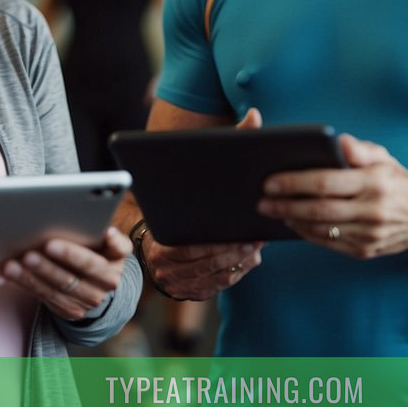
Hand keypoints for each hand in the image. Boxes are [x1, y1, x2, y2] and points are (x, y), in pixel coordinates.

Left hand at [2, 228, 131, 320]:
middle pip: (86, 268)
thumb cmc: (89, 249)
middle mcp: (109, 280)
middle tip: (42, 247)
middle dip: (63, 257)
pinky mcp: (71, 310)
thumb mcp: (98, 239)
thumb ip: (93, 227)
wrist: (91, 284)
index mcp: (117, 256)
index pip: (119, 247)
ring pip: (61, 286)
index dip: (113, 241)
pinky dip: (26, 283)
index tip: (106, 232)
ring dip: (36, 274)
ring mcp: (91, 298)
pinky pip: (46, 296)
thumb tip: (79, 216)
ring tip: (17, 262)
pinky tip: (11, 272)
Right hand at [137, 105, 264, 299]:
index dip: (216, 244)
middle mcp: (163, 262)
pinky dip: (234, 273)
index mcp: (159, 237)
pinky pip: (215, 285)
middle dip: (233, 252)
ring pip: (213, 276)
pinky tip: (249, 259)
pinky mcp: (188, 289)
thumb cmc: (180, 193)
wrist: (150, 225)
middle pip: (205, 262)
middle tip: (256, 240)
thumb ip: (228, 140)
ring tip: (256, 248)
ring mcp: (176, 279)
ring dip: (237, 263)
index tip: (243, 235)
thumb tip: (255, 117)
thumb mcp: (195, 168)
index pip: (188, 248)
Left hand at [257, 133, 407, 258]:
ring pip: (321, 229)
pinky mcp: (365, 251)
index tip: (270, 182)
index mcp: (373, 182)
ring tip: (273, 212)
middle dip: (284, 205)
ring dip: (292, 221)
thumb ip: (359, 150)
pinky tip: (294, 224)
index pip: (325, 183)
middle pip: (318, 210)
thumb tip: (340, 141)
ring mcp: (368, 234)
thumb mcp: (383, 158)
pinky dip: (308, 234)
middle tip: (261, 202)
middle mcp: (371, 210)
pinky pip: (329, 243)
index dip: (294, 183)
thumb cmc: (395, 181)